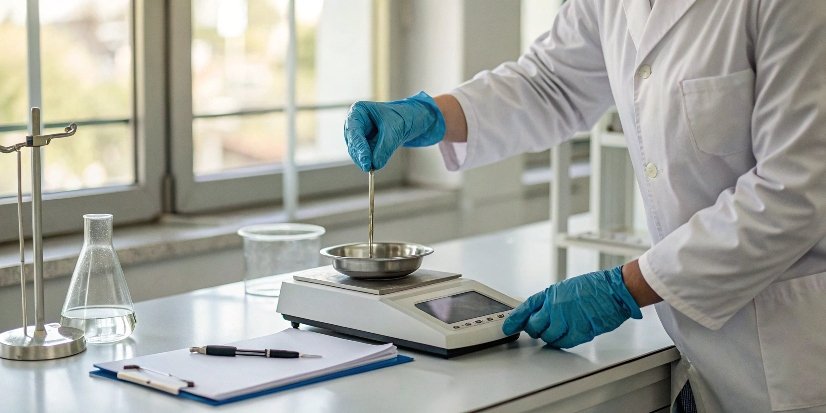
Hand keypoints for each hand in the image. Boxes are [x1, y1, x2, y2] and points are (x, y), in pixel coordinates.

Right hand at [344, 91, 445, 171]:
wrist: (412, 119)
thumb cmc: (402, 117)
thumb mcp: (394, 130)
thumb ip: (384, 147)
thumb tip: (375, 164)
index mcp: (358, 111)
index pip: (353, 131)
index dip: (358, 147)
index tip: (365, 161)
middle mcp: (355, 122)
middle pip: (353, 142)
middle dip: (360, 155)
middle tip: (368, 167)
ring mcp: (359, 134)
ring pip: (357, 151)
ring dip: (364, 160)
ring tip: (373, 168)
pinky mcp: (365, 145)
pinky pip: (364, 156)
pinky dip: (369, 161)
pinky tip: (374, 166)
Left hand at [502, 266, 642, 347]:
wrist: (614, 291)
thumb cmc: (594, 287)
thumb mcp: (566, 288)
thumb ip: (551, 301)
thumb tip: (539, 313)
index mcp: (551, 294)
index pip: (526, 308)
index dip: (514, 319)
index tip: (507, 326)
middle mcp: (556, 306)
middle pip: (534, 326)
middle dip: (535, 330)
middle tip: (541, 328)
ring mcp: (567, 319)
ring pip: (548, 336)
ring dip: (550, 336)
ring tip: (560, 329)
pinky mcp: (579, 330)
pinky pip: (563, 342)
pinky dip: (562, 341)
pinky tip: (567, 335)